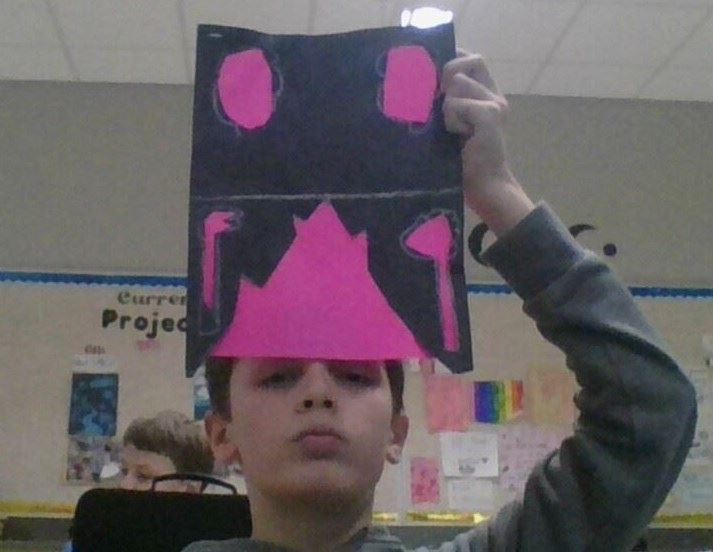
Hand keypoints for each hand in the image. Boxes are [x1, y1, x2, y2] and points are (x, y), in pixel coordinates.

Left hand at [442, 50, 533, 235]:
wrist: (484, 185)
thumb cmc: (462, 160)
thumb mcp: (450, 123)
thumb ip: (444, 100)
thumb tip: (417, 79)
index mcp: (486, 93)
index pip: (470, 59)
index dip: (452, 58)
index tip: (433, 72)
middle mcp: (494, 93)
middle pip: (467, 62)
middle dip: (447, 77)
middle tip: (441, 105)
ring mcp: (495, 103)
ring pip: (457, 84)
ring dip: (447, 107)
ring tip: (453, 130)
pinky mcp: (491, 115)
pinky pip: (457, 104)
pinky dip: (451, 120)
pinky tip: (459, 136)